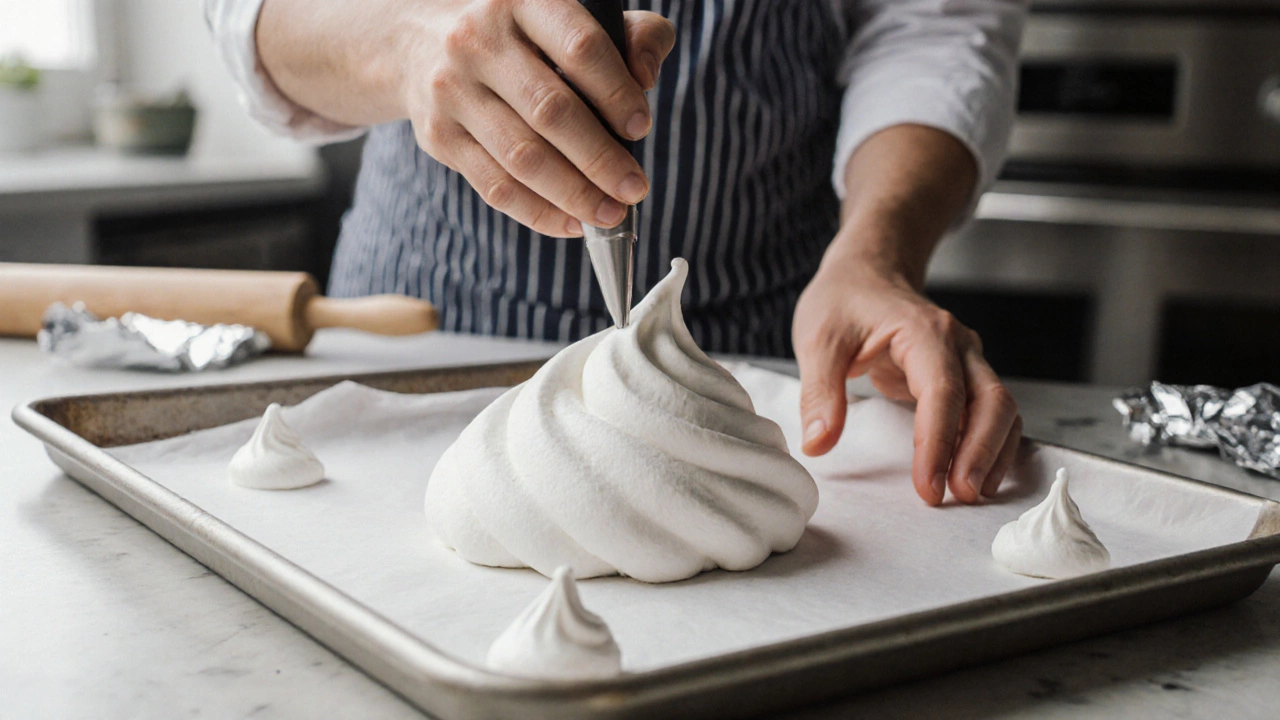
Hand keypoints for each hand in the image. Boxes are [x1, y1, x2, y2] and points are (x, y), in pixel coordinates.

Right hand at [402, 0, 675, 236]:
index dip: (616, 92)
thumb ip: (630, 36)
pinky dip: (540, 212)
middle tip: (636, 187)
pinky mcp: (439, 136)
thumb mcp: (573, 16)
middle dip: (601, 158)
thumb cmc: (523, 36)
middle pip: (550, 111)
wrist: (421, 42)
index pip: (579, 47)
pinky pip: (495, 187)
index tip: (641, 127)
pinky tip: (573, 222)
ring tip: (611, 213)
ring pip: (522, 157)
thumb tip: (646, 77)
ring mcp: (452, 90)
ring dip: (574, 194)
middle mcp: (479, 41)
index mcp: (522, 1)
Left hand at [792, 260, 1022, 505]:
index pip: (942, 392)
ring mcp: (967, 359)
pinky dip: (993, 445)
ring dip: (992, 453)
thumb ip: (819, 392)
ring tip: (971, 495)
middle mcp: (957, 344)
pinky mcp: (966, 376)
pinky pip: (993, 412)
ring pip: (1001, 409)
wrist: (867, 271)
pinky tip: (979, 477)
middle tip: (958, 496)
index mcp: (922, 331)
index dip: (938, 442)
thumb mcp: (818, 340)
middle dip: (979, 453)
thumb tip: (817, 443)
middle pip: (991, 401)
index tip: (927, 485)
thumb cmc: (843, 300)